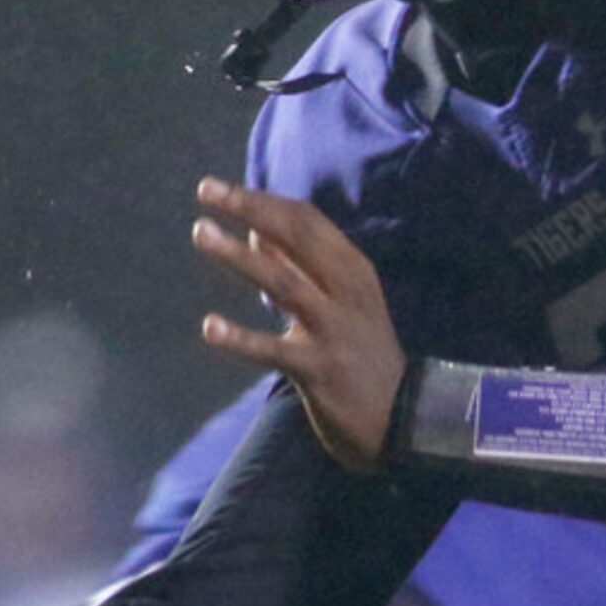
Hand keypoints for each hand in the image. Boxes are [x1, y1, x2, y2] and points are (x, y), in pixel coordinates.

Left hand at [192, 177, 406, 471]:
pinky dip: (241, 338)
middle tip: (207, 190)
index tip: (219, 188)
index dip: (262, 200)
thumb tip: (254, 228)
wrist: (404, 417)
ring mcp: (334, 330)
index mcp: (353, 269)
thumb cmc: (361, 350)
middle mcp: (347, 292)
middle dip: (251, 209)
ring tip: (201, 232)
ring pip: (283, 283)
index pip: (306, 220)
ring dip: (239, 256)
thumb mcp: (341, 300)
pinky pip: (274, 351)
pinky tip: (210, 327)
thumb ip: (301, 264)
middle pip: (297, 237)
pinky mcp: (320, 370)